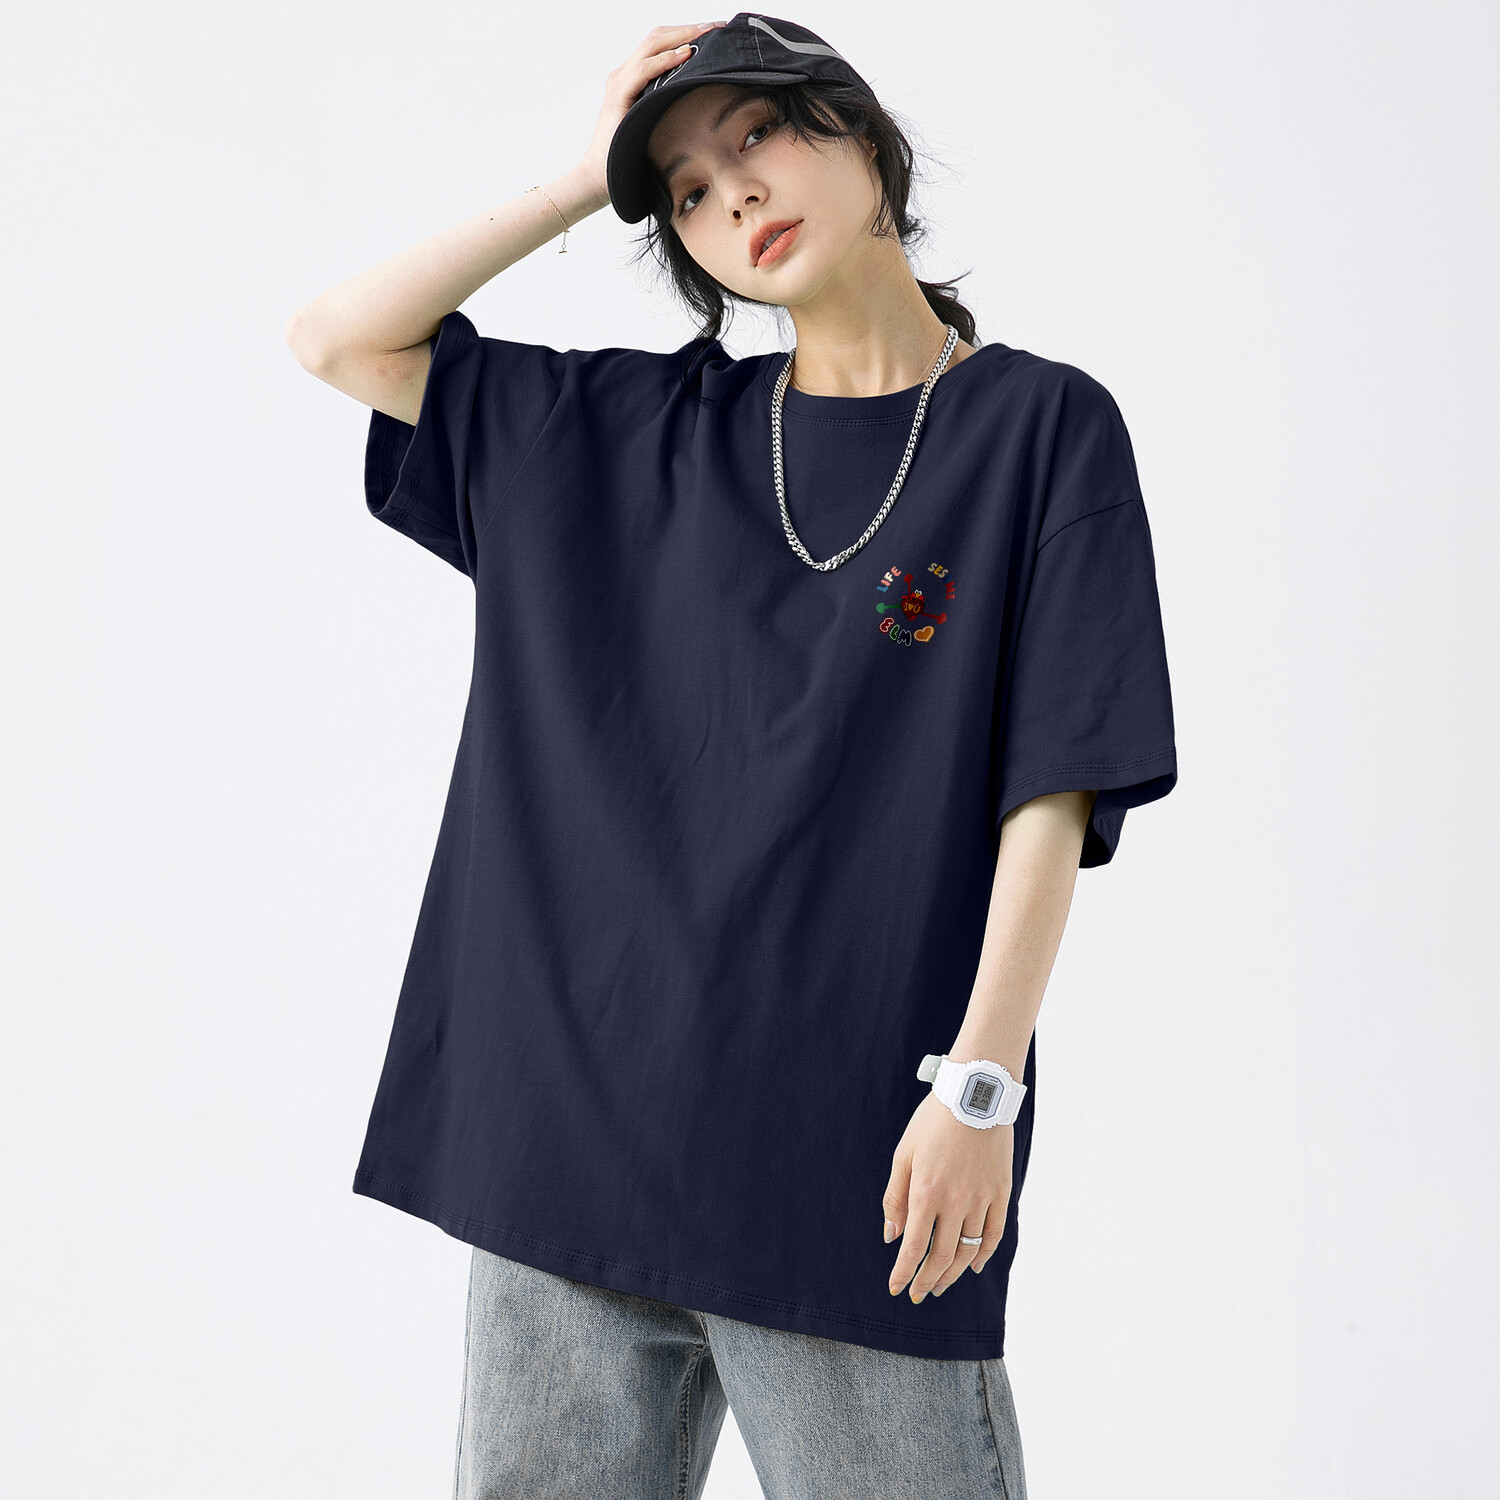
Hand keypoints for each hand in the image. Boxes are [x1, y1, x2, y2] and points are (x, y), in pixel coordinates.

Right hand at [576, 22, 726, 204]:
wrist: (600, 178)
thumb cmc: (629, 157)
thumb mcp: (656, 126)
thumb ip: (671, 107)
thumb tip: (704, 104)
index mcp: (634, 78)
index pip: (662, 44)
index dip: (688, 34)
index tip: (715, 33)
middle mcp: (624, 74)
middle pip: (658, 37)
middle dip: (690, 28)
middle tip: (718, 26)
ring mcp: (619, 83)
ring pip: (652, 45)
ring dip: (683, 36)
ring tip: (708, 33)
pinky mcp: (617, 96)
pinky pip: (643, 70)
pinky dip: (665, 60)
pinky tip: (686, 55)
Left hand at [883, 1093, 1013, 1301]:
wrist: (975, 1095)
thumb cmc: (934, 1121)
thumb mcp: (904, 1154)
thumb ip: (896, 1197)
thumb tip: (892, 1235)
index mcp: (926, 1193)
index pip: (914, 1248)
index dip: (904, 1273)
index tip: (897, 1288)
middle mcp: (955, 1203)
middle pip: (941, 1257)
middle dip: (927, 1280)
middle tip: (919, 1293)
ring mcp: (982, 1200)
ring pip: (967, 1251)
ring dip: (952, 1273)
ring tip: (940, 1284)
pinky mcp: (1001, 1193)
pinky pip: (994, 1235)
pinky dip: (983, 1255)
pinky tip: (972, 1266)